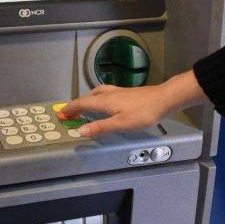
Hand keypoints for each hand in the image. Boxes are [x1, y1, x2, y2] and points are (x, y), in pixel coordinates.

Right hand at [61, 70, 208, 137]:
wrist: (163, 99)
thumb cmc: (143, 113)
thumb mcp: (121, 124)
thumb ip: (100, 127)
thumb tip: (80, 131)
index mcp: (104, 101)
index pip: (82, 103)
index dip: (70, 109)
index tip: (61, 114)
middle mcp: (108, 94)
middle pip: (87, 97)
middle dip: (76, 104)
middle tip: (68, 112)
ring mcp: (117, 92)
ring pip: (96, 93)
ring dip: (86, 99)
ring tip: (82, 106)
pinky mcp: (125, 93)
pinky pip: (104, 93)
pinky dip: (96, 97)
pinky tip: (104, 102)